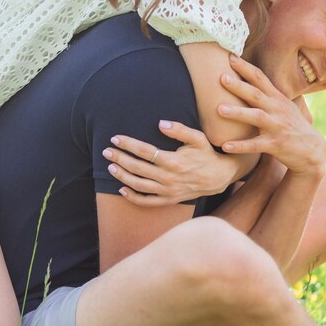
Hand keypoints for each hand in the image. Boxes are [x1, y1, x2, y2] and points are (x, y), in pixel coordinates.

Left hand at [102, 121, 235, 205]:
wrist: (219, 177)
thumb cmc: (206, 154)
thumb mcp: (197, 138)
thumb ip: (179, 130)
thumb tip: (160, 123)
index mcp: (173, 161)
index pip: (144, 151)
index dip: (128, 144)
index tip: (115, 138)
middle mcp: (168, 178)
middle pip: (137, 168)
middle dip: (119, 158)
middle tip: (106, 151)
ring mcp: (168, 191)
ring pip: (138, 185)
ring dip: (122, 176)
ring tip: (110, 167)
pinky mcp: (169, 200)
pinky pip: (147, 202)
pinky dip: (133, 197)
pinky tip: (122, 189)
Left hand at [218, 56, 325, 177]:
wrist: (312, 149)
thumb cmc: (291, 124)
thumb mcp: (283, 105)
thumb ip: (266, 94)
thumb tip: (248, 78)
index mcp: (276, 98)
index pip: (260, 78)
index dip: (245, 67)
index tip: (229, 57)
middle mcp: (277, 109)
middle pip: (256, 94)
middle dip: (239, 85)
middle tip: (221, 77)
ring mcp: (277, 126)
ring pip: (256, 117)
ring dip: (238, 113)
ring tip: (219, 109)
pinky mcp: (276, 144)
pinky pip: (256, 145)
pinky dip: (240, 145)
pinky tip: (225, 146)